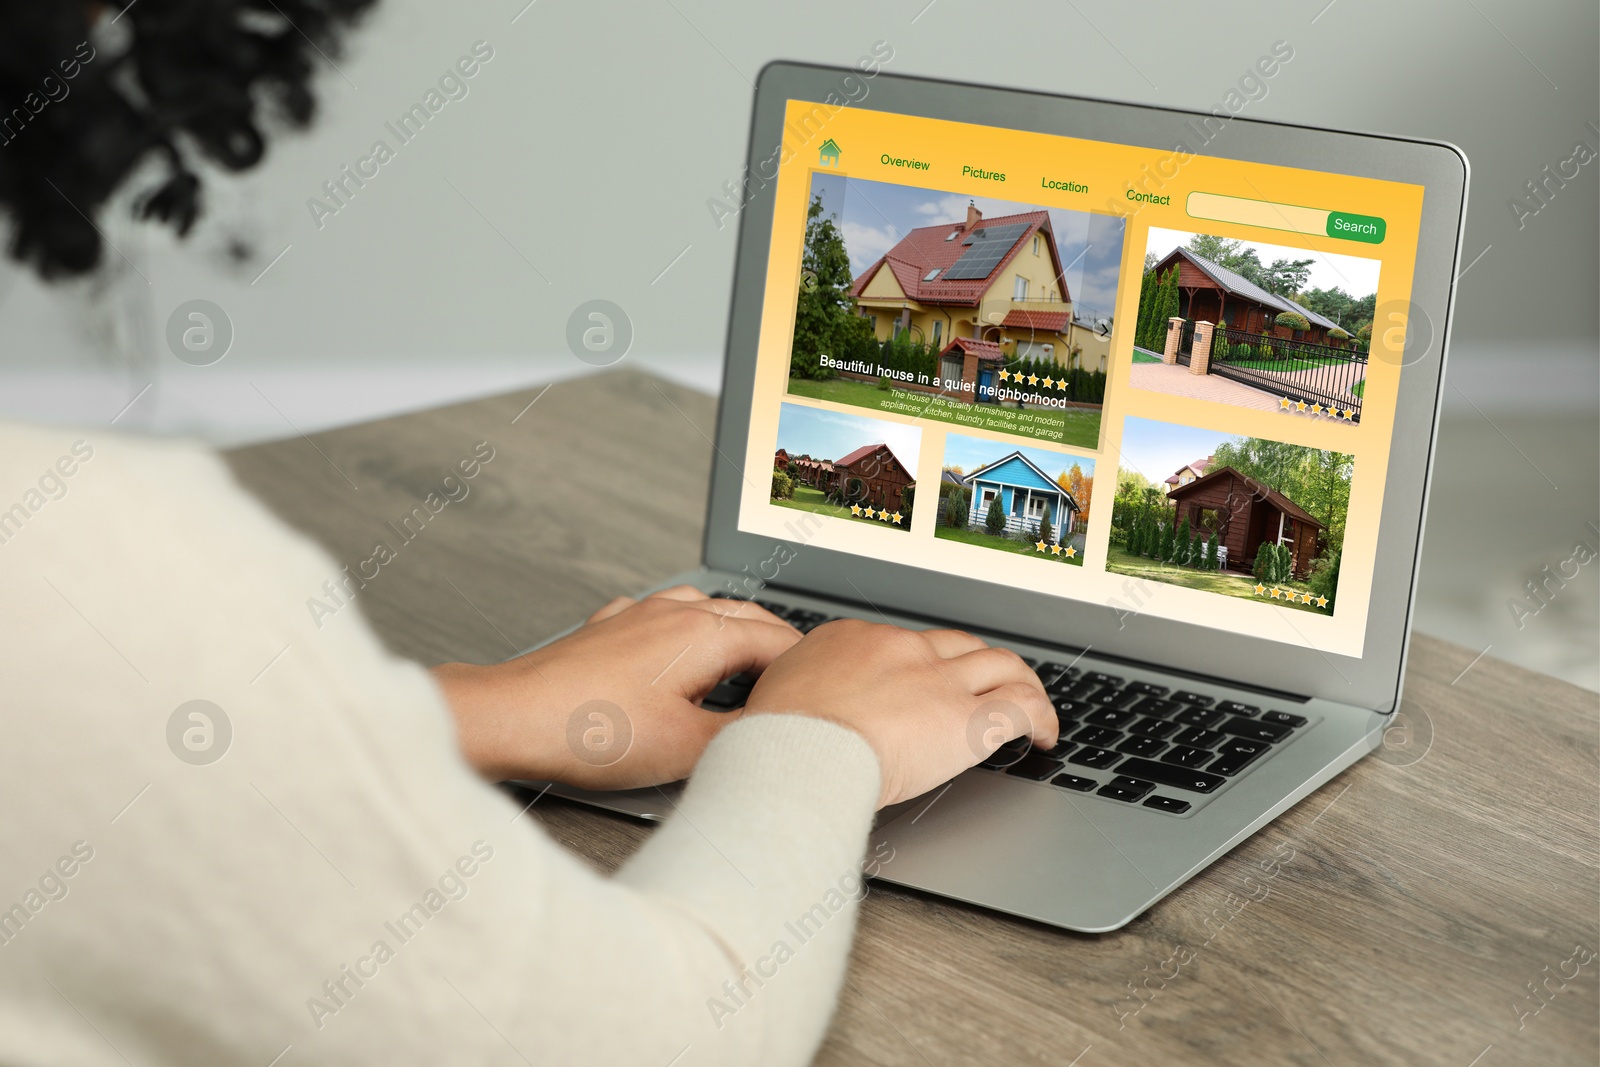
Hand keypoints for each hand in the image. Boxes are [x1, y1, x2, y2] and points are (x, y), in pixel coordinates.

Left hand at [433, 587, 799, 786]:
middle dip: (776, 645)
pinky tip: (675, 655)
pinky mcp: (606, 630)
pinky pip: (659, 616)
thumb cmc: (588, 731)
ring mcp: (637, 615)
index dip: (806, 670)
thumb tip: (779, 732)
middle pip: (746, 616)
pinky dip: (683, 632)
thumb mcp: (688, 749)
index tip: (822, 692)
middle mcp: (674, 612)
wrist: (512, 717)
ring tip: (743, 661)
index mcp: (704, 634)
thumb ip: (745, 737)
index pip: (780, 641)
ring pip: (703, 609)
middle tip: (794, 677)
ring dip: (731, 631)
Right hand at [742, 620, 1055, 807]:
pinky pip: (1021, 707)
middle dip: (978, 663)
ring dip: (1020, 681)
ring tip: (1031, 702)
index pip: (901, 642)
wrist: (797, 755)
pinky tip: (1045, 734)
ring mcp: (936, 680)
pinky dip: (1042, 717)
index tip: (925, 682)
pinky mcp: (966, 719)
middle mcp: (900, 650)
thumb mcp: (775, 698)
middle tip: (987, 683)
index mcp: (852, 640)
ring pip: (999, 664)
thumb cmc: (777, 740)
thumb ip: (800, 694)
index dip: (922, 663)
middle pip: (957, 643)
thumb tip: (794, 710)